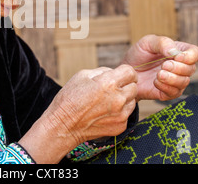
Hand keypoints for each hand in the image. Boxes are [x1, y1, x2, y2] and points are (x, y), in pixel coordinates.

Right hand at [19, 66, 137, 162]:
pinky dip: (119, 112)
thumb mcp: (83, 75)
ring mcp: (121, 114)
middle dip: (125, 85)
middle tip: (111, 89)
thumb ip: (103, 71)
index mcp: (109, 83)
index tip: (120, 76)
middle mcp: (118, 99)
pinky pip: (126, 114)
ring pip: (132, 101)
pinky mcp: (121, 126)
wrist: (64, 125)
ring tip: (106, 102)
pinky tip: (104, 113)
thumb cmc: (70, 98)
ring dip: (123, 99)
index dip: (125, 72)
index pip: (131, 72)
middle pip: (134, 86)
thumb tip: (114, 72)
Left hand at [122, 35, 197, 101]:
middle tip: (163, 66)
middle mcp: (180, 66)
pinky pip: (175, 92)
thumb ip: (162, 43)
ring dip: (172, 78)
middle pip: (191, 69)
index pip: (195, 53)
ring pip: (184, 82)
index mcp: (178, 51)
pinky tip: (155, 82)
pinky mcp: (168, 92)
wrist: (126, 72)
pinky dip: (165, 87)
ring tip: (158, 74)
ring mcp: (175, 80)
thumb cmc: (138, 55)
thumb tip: (176, 52)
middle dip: (178, 68)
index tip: (177, 57)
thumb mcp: (147, 42)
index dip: (190, 56)